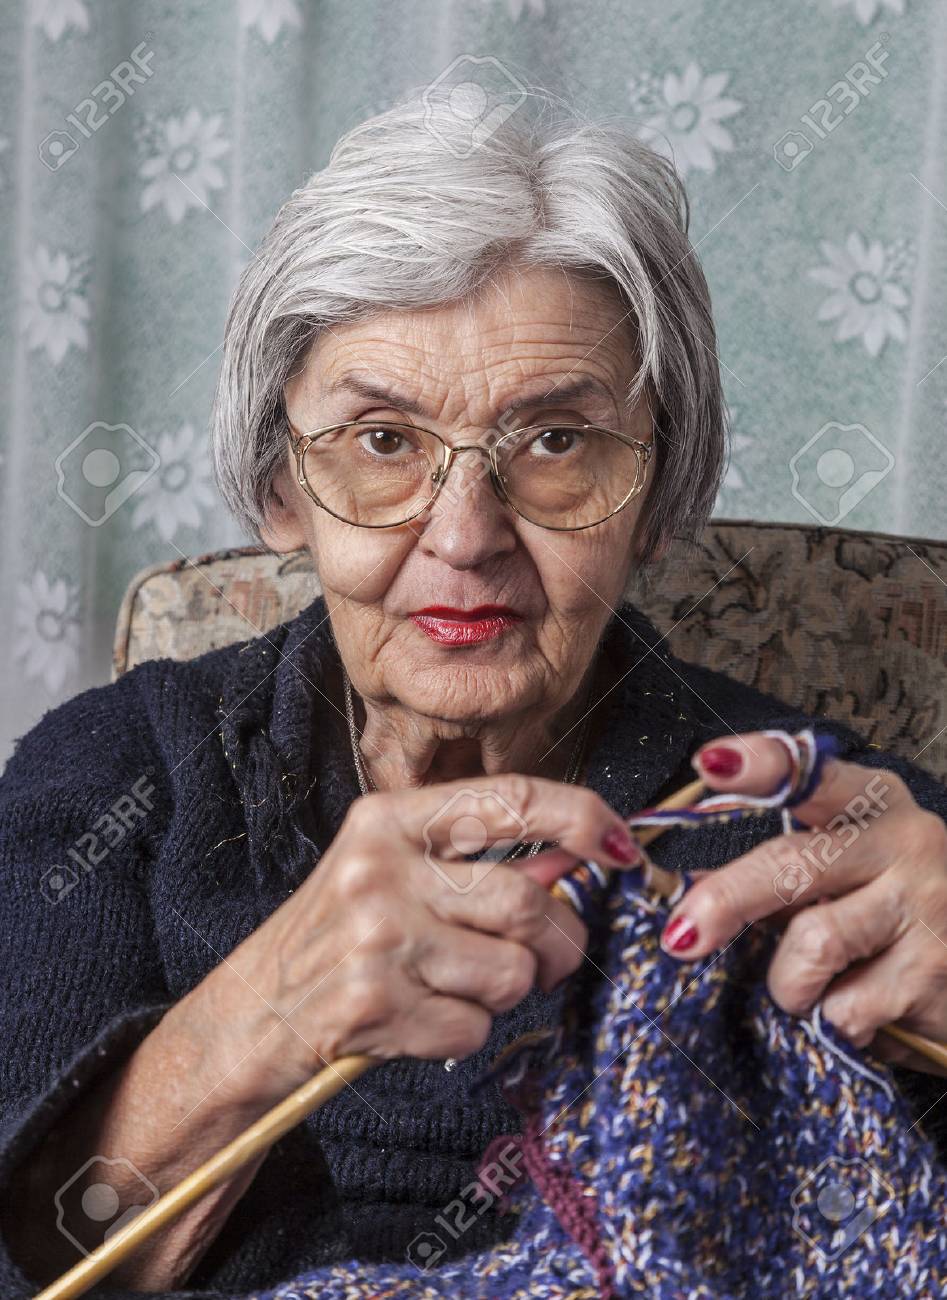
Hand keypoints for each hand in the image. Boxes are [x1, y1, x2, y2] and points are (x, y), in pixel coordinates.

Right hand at [178, 775, 641, 1107]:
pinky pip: (473, 1029)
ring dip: (504, 995)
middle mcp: (381, 868)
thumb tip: (581, 850)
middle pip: (528, 901)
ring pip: (512, 973)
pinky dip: (462, 1035)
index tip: (623, 845)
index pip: (510, 798)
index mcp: (388, 817)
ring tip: (458, 988)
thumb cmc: (336, 936)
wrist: (250, 1013)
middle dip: (560, 942)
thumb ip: (473, 855)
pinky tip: (419, 1022)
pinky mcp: (373, 1006)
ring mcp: (376, 937)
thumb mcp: (391, 870)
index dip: (582, 817)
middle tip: (548, 959)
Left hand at [658, 733, 946, 1075]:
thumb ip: (775, 873)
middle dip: (726, 902)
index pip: (813, 775)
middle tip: (679, 938)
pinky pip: (845, 1008)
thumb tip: (687, 886)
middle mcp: (906, 845)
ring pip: (813, 945)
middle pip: (792, 865)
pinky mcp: (934, 976)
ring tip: (811, 989)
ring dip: (791, 983)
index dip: (761, 767)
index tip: (712, 762)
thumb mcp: (842, 875)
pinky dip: (834, 1021)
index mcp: (873, 804)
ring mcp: (927, 908)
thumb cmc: (892, 914)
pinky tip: (864, 1011)